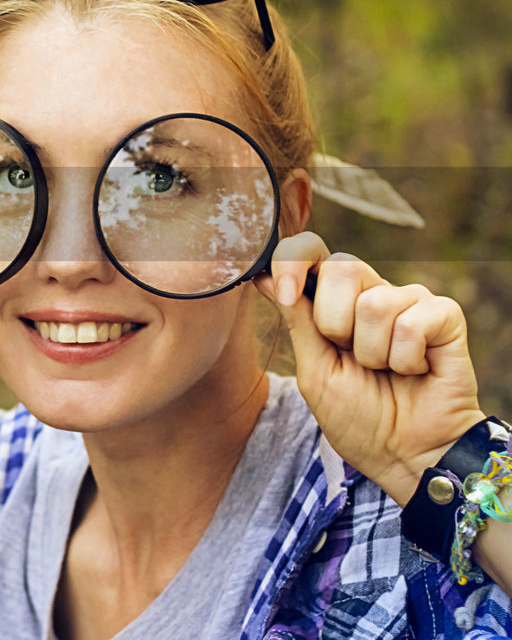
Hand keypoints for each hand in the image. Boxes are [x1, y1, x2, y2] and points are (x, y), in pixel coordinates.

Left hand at [255, 231, 485, 505]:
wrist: (405, 455)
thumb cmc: (359, 417)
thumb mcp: (315, 369)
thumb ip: (296, 319)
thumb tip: (263, 273)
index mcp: (332, 301)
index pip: (309, 251)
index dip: (292, 259)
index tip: (283, 291)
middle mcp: (370, 292)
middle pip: (341, 266)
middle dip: (334, 322)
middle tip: (349, 356)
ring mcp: (409, 301)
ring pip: (374, 301)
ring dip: (372, 352)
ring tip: (385, 371)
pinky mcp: (444, 316)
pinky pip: (413, 321)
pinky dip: (406, 359)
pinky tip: (415, 371)